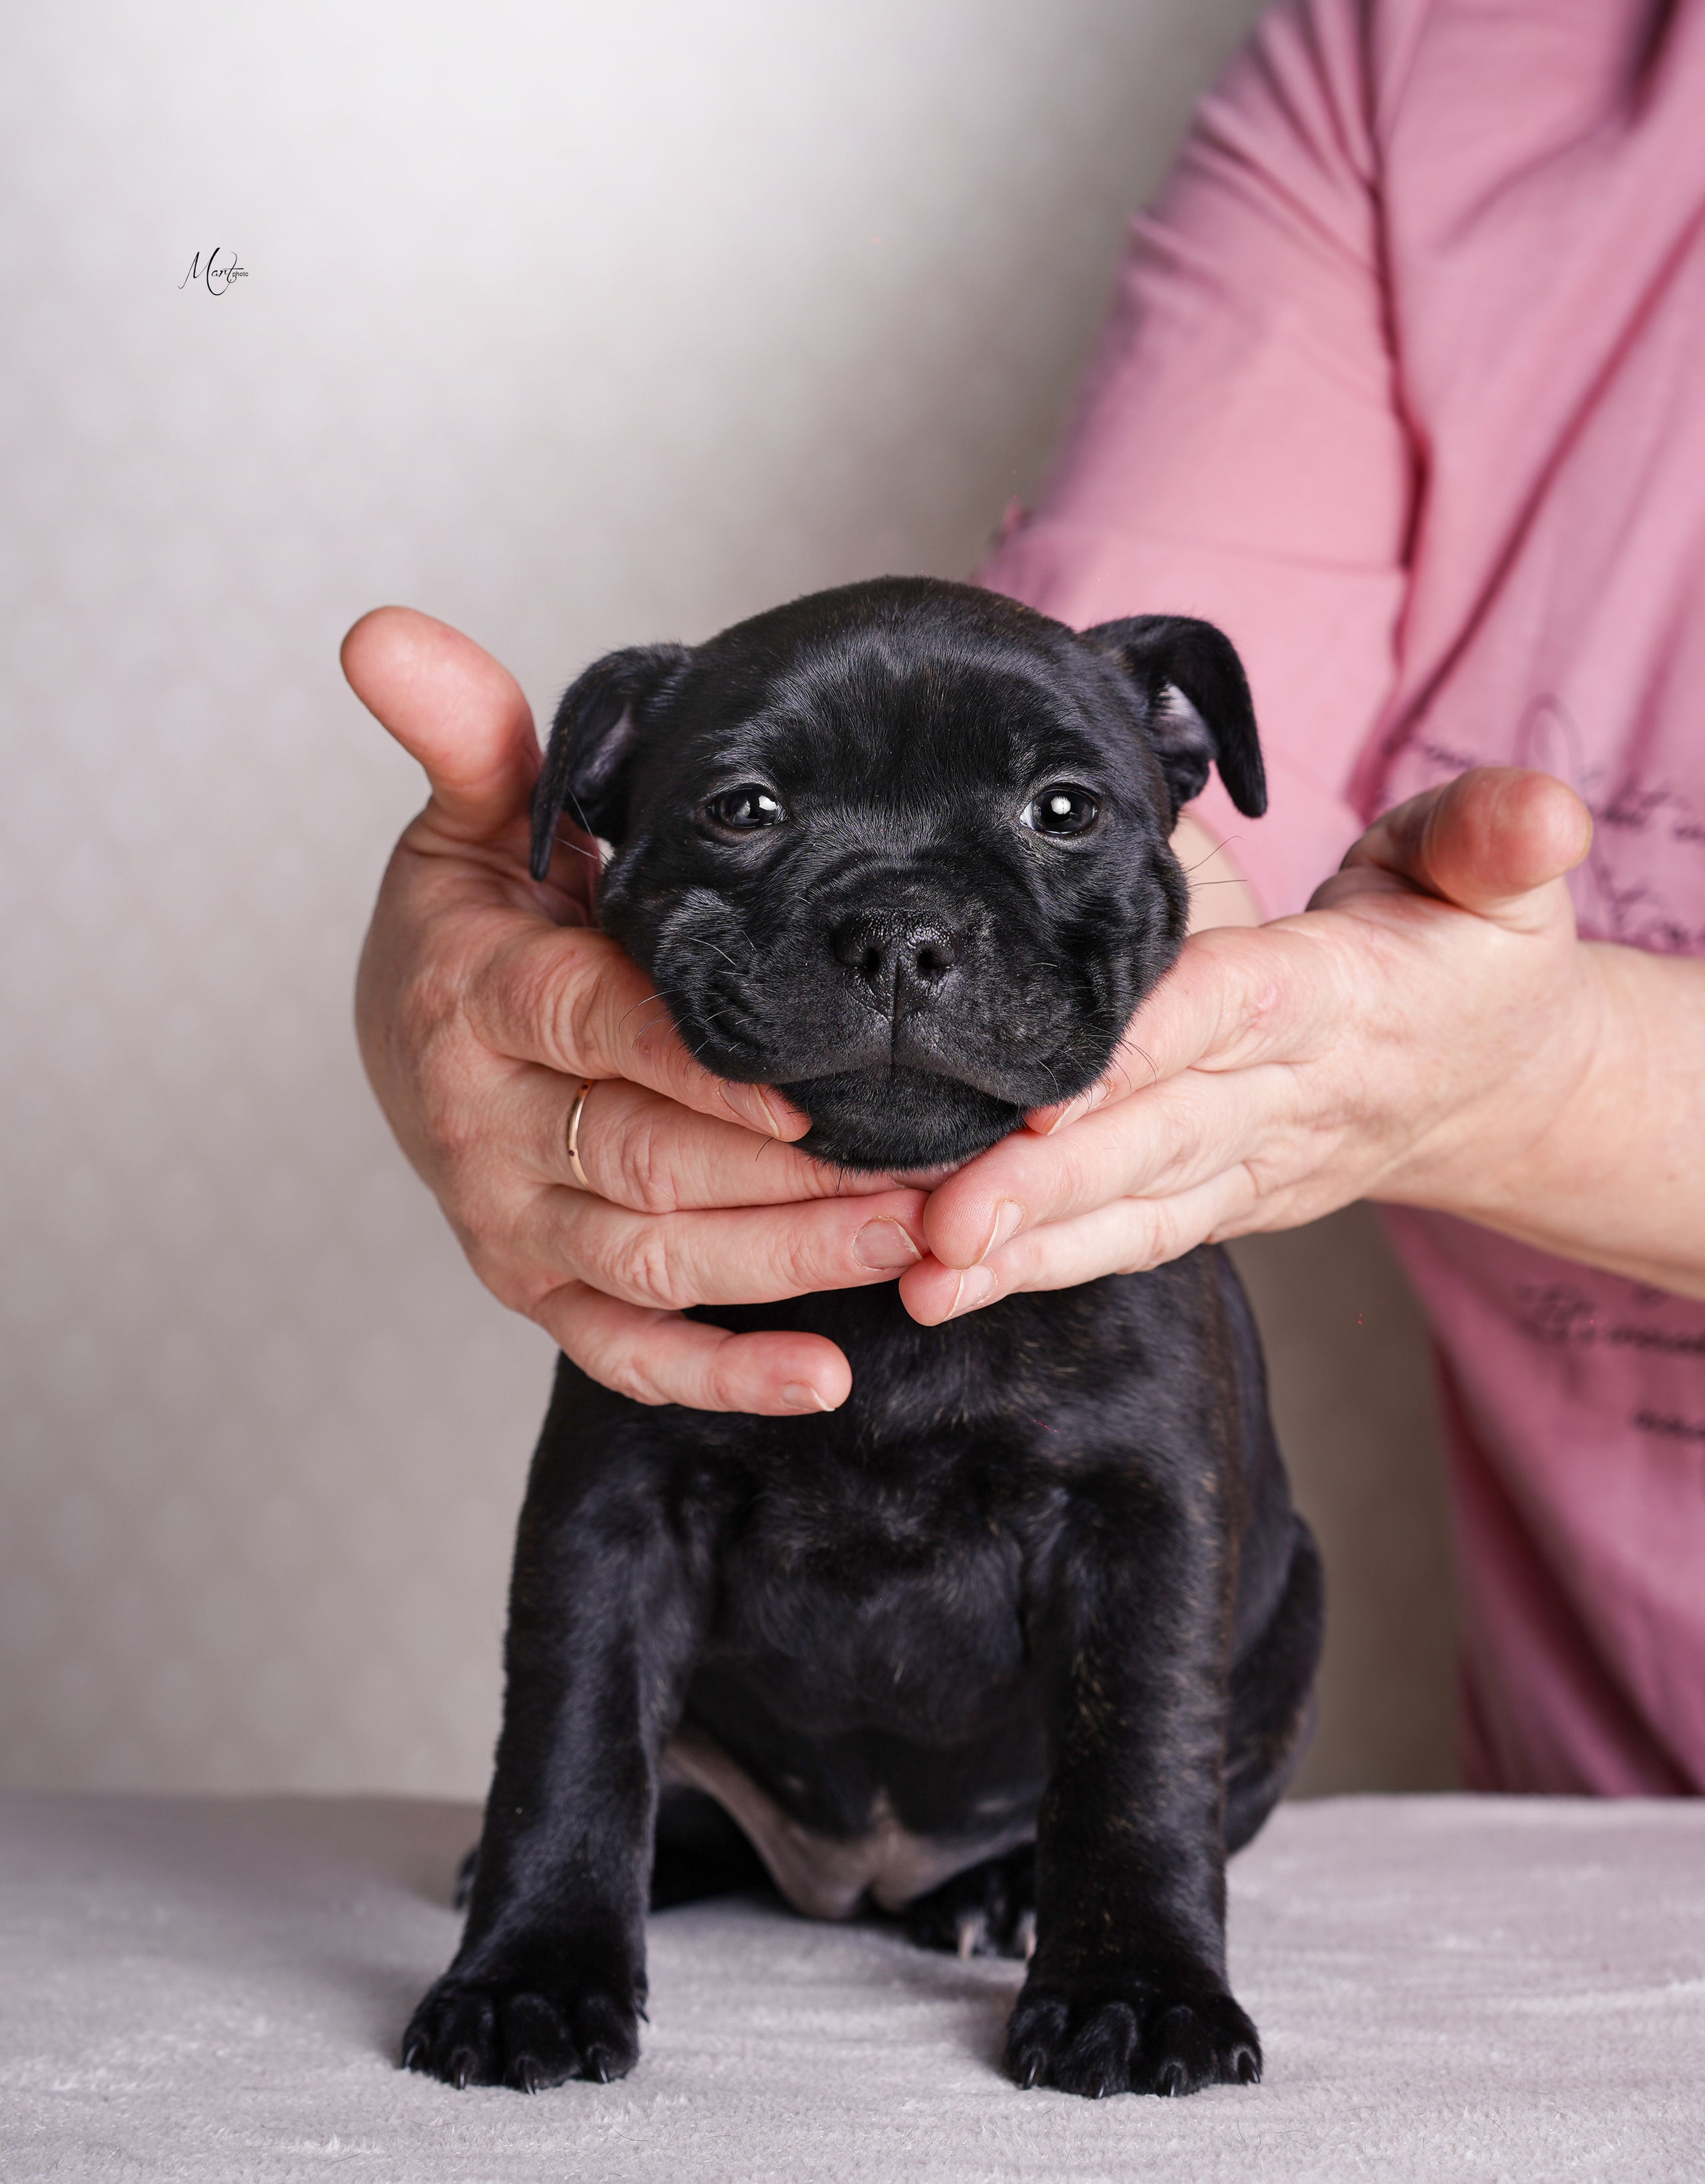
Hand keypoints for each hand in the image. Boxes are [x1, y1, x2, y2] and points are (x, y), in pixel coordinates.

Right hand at [346, 607, 923, 1411]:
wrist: (413, 1036)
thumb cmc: (479, 921)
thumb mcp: (473, 821)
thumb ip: (470, 738)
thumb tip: (383, 630)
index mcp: (474, 997)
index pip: (594, 1031)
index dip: (702, 1066)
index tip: (817, 1079)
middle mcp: (482, 1125)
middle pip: (644, 1164)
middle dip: (792, 1179)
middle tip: (935, 1173)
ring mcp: (507, 1222)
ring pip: (650, 1260)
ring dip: (786, 1265)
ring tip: (919, 1246)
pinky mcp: (535, 1291)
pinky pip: (622, 1353)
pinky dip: (717, 1376)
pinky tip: (825, 1378)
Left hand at [901, 768, 1609, 1319]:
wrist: (1499, 1077)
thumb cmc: (1470, 949)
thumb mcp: (1500, 874)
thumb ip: (1493, 837)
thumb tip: (1539, 811)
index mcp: (1339, 996)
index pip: (1229, 1014)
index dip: (1140, 1053)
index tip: (1043, 1092)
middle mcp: (1287, 1095)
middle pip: (1158, 1136)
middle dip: (1045, 1183)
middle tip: (936, 1221)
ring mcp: (1251, 1162)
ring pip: (1130, 1208)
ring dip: (1022, 1245)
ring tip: (919, 1273)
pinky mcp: (1221, 1200)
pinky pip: (1126, 1238)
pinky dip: (1037, 1264)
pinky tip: (941, 1284)